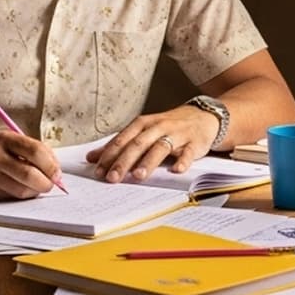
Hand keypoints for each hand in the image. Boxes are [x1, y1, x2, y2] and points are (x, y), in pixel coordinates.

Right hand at [0, 130, 61, 199]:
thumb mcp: (8, 142)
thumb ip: (31, 152)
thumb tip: (56, 172)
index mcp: (6, 137)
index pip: (37, 151)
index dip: (52, 166)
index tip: (57, 174)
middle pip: (30, 174)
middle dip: (46, 183)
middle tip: (49, 185)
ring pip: (21, 190)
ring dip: (33, 192)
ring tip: (32, 187)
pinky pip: (9, 197)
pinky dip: (19, 195)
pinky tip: (16, 188)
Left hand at [86, 104, 220, 182]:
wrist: (203, 116)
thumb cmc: (168, 126)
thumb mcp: (143, 131)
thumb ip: (119, 145)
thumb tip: (91, 158)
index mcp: (143, 124)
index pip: (122, 140)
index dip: (110, 155)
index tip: (98, 171)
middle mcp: (158, 127)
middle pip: (138, 144)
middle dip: (124, 161)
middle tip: (112, 178)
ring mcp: (177, 134)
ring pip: (160, 147)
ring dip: (148, 162)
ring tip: (138, 176)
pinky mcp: (195, 142)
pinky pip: (189, 152)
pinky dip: (183, 161)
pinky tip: (176, 170)